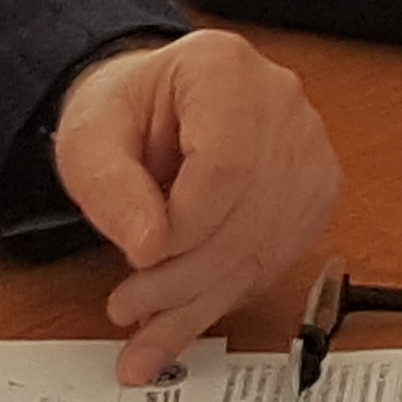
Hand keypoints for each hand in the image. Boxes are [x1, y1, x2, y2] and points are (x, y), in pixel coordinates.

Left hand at [50, 31, 339, 385]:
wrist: (153, 111)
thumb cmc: (126, 114)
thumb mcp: (88, 138)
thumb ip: (108, 187)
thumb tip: (148, 245)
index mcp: (224, 69)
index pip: (225, 164)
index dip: (183, 226)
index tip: (137, 257)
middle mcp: (280, 104)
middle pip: (249, 214)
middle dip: (183, 278)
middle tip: (127, 308)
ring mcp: (307, 150)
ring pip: (264, 247)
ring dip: (199, 301)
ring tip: (143, 331)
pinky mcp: (313, 195)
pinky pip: (274, 261)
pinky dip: (222, 299)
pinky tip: (179, 320)